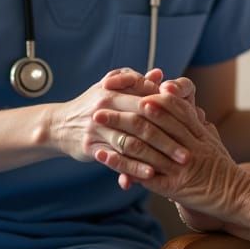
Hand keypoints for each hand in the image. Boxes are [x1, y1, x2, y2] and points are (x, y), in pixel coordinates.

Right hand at [49, 68, 183, 178]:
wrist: (59, 124)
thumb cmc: (92, 104)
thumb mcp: (110, 86)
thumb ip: (135, 81)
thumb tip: (159, 74)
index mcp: (114, 90)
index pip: (147, 99)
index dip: (171, 112)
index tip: (190, 124)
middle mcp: (105, 108)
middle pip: (143, 123)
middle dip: (168, 138)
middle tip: (188, 152)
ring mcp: (97, 128)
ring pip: (131, 143)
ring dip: (155, 155)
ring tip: (175, 165)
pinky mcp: (91, 147)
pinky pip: (116, 159)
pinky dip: (133, 168)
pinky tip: (150, 174)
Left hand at [98, 79, 249, 216]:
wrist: (240, 199)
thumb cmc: (225, 172)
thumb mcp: (214, 143)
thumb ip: (200, 127)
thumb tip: (194, 109)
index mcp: (199, 133)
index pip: (174, 108)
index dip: (152, 97)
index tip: (132, 87)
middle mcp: (189, 145)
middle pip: (154, 123)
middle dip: (125, 110)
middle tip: (102, 101)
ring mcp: (181, 166)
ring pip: (145, 145)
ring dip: (117, 132)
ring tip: (97, 123)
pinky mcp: (175, 187)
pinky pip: (143, 173)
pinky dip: (121, 164)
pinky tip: (104, 156)